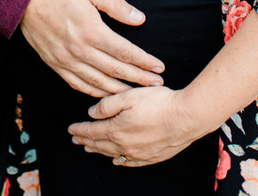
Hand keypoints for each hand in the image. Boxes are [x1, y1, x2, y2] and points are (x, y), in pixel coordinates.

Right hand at [19, 0, 164, 96]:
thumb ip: (116, 5)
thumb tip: (139, 18)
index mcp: (92, 31)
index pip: (125, 52)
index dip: (144, 62)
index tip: (159, 68)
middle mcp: (81, 50)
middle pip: (116, 71)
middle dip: (139, 79)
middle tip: (156, 86)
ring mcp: (67, 60)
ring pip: (98, 82)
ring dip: (120, 90)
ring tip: (136, 94)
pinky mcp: (56, 64)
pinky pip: (78, 84)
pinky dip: (95, 91)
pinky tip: (105, 94)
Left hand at [68, 85, 197, 166]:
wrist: (187, 117)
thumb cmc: (159, 102)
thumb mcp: (129, 96)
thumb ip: (108, 104)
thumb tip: (92, 112)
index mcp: (117, 129)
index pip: (92, 131)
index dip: (80, 130)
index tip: (71, 129)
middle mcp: (125, 145)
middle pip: (100, 144)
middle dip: (86, 141)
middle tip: (75, 140)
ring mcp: (139, 153)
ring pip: (113, 154)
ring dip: (99, 151)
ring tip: (90, 148)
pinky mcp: (152, 156)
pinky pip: (130, 162)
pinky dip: (119, 161)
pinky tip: (116, 160)